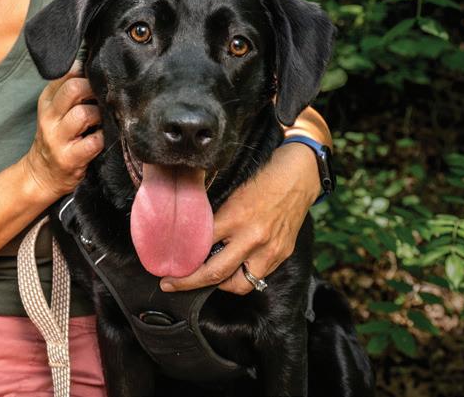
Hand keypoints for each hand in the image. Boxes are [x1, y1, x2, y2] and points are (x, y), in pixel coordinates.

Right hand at [23, 63, 103, 200]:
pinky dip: (104, 138)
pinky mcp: (69, 158)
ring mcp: (57, 138)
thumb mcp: (55, 110)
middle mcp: (49, 116)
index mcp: (47, 100)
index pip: (66, 73)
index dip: (87, 71)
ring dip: (101, 115)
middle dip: (94, 89)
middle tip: (105, 97)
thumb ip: (70, 89)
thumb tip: (96, 65)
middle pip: (74, 88)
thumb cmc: (57, 136)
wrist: (41, 174)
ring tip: (104, 120)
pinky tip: (104, 138)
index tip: (98, 76)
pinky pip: (93, 142)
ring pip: (83, 114)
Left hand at [159, 143, 317, 293]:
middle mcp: (253, 239)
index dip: (180, 260)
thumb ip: (213, 218)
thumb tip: (190, 237)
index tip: (166, 268)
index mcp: (235, 218)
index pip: (200, 247)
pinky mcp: (280, 256)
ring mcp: (269, 251)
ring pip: (238, 284)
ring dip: (219, 284)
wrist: (297, 179)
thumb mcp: (230, 195)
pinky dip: (241, 277)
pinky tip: (231, 270)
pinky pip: (257, 277)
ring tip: (206, 278)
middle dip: (188, 283)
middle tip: (171, 284)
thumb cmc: (261, 182)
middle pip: (215, 273)